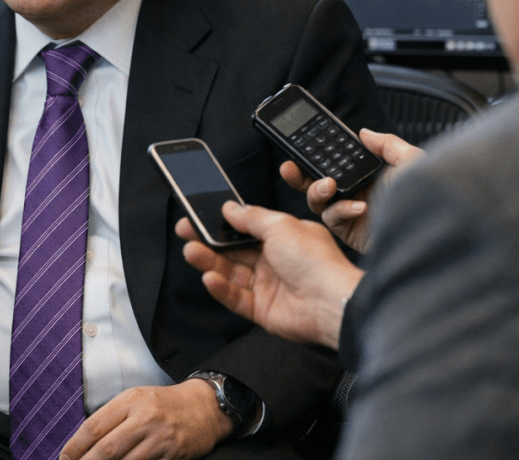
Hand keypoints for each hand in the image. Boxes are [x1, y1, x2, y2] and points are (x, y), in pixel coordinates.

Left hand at [59, 379, 230, 459]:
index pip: (94, 426)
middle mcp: (145, 418)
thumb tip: (83, 444)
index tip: (64, 458)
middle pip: (107, 449)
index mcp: (130, 401)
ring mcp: (160, 438)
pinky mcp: (174, 455)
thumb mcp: (136, 399)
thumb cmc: (164, 404)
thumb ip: (111, 418)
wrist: (204, 407)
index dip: (75, 446)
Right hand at [179, 202, 363, 349]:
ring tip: (192, 252)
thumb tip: (230, 208)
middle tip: (186, 233)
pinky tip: (210, 278)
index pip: (244, 229)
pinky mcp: (262, 310)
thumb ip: (251, 217)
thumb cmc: (316, 261)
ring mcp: (268, 286)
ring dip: (209, 262)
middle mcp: (274, 261)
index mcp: (282, 238)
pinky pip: (235, 298)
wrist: (331, 301)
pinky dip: (220, 288)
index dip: (221, 224)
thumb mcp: (280, 225)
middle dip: (208, 242)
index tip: (199, 218)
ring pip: (230, 273)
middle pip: (233, 251)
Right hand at [280, 128, 422, 251]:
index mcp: (369, 175)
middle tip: (289, 166)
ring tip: (327, 185)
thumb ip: (387, 144)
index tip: (301, 143)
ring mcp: (351, 213)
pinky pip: (332, 218)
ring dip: (316, 190)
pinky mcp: (350, 232)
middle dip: (299, 174)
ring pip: (318, 201)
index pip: (336, 163)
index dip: (317, 154)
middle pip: (318, 181)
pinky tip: (358, 207)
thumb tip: (364, 133)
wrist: (433, 231)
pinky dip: (341, 210)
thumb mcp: (411, 162)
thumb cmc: (427, 199)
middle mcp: (357, 192)